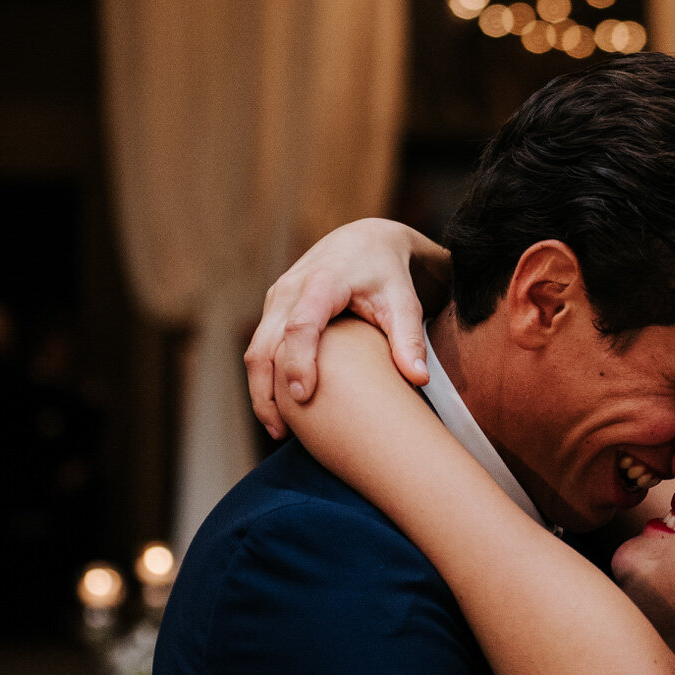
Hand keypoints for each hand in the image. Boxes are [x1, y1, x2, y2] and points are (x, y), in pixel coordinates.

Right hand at [245, 218, 451, 438]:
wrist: (365, 242)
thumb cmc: (388, 275)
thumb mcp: (404, 302)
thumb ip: (409, 339)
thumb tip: (419, 380)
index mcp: (323, 283)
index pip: (301, 325)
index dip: (298, 362)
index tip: (302, 397)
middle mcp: (290, 289)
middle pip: (264, 344)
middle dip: (267, 390)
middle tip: (283, 432)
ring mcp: (277, 299)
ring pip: (255, 349)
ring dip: (261, 391)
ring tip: (279, 430)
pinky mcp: (274, 309)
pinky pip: (259, 347)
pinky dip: (265, 379)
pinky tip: (281, 409)